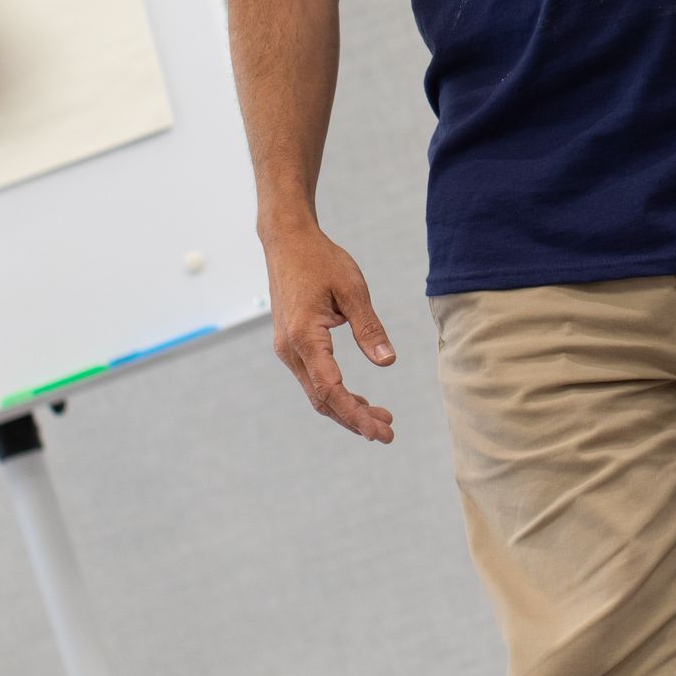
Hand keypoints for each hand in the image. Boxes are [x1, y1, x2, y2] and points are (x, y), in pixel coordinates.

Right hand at [263, 221, 397, 441]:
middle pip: (322, 399)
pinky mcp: (291, 345)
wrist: (286, 241)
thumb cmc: (320, 260)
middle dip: (354, 419)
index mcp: (305, 337)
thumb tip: (388, 362)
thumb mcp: (352, 290)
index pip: (331, 389)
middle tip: (387, 433)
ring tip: (380, 419)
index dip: (356, 414)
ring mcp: (287, 349)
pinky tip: (358, 399)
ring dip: (346, 409)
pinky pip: (312, 379)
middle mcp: (290, 349)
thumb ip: (369, 328)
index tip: (380, 430)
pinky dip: (335, 394)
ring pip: (316, 392)